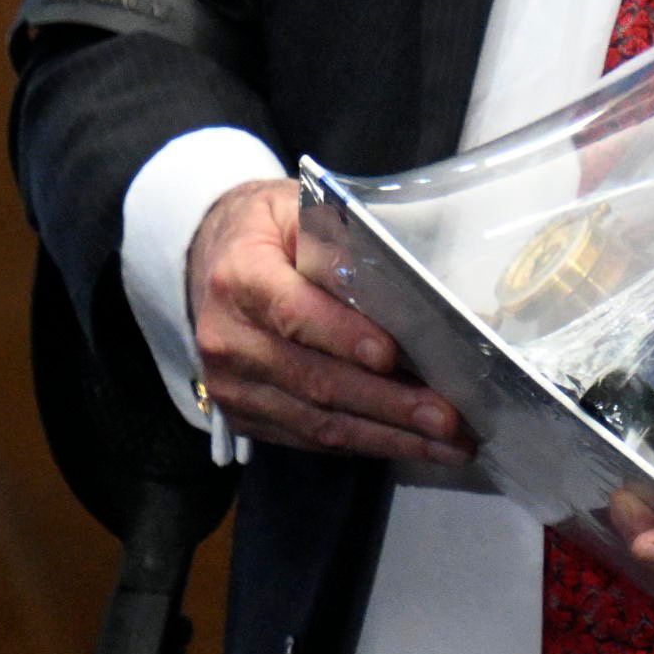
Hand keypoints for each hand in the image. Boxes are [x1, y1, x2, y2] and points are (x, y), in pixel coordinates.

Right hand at [185, 179, 469, 464]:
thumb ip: (335, 238)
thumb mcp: (293, 210)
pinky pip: (309, 440)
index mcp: (239, 278)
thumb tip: (396, 276)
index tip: (391, 356)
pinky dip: (364, 444)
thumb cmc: (266, 231)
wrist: (206, 263)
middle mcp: (229, 339)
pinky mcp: (242, 416)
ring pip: (317, 422)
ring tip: (447, 444)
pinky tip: (410, 444)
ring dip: (388, 437)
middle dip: (388, 404)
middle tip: (448, 418)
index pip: (293, 312)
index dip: (342, 336)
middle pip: (314, 380)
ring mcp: (232, 386)